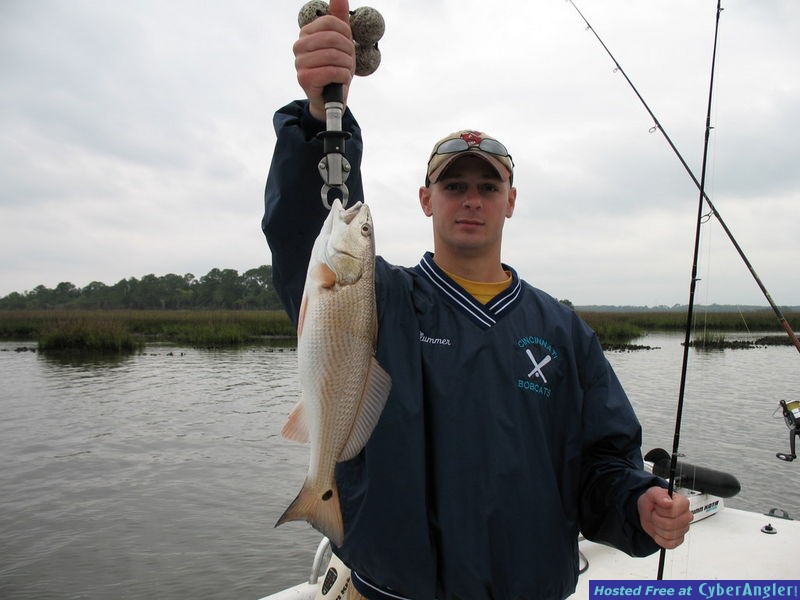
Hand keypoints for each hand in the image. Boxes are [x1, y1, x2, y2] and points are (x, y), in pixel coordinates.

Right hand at [293, 0, 354, 120]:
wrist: (331, 97)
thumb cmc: (336, 67)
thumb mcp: (341, 41)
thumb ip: (339, 17)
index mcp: (306, 33)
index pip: (331, 22)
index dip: (346, 34)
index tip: (347, 45)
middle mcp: (299, 46)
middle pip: (332, 38)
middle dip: (348, 51)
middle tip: (348, 61)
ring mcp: (299, 63)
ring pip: (333, 56)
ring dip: (347, 65)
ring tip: (344, 71)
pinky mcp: (304, 78)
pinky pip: (331, 71)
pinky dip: (343, 76)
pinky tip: (341, 80)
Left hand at [637, 486, 692, 548]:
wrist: (647, 514)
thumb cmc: (652, 503)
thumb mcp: (651, 494)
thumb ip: (659, 495)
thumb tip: (668, 502)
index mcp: (682, 503)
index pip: (674, 511)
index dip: (661, 511)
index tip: (657, 507)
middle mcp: (686, 516)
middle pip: (671, 524)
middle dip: (657, 520)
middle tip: (656, 514)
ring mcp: (684, 529)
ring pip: (670, 535)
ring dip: (658, 529)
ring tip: (657, 522)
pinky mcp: (680, 540)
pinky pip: (670, 544)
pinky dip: (660, 539)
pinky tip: (659, 532)